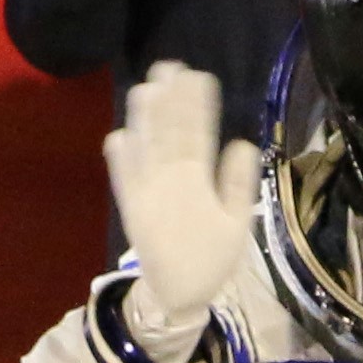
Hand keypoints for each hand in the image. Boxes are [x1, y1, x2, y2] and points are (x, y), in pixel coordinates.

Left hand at [102, 61, 263, 325]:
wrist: (176, 296)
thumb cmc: (212, 259)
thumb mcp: (238, 225)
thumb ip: (239, 185)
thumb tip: (243, 143)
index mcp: (198, 185)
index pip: (199, 134)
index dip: (197, 104)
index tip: (198, 75)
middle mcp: (169, 183)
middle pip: (169, 133)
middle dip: (170, 99)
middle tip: (169, 66)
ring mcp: (146, 193)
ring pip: (145, 147)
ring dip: (144, 118)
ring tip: (146, 87)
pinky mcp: (129, 206)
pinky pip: (121, 176)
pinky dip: (119, 156)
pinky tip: (119, 133)